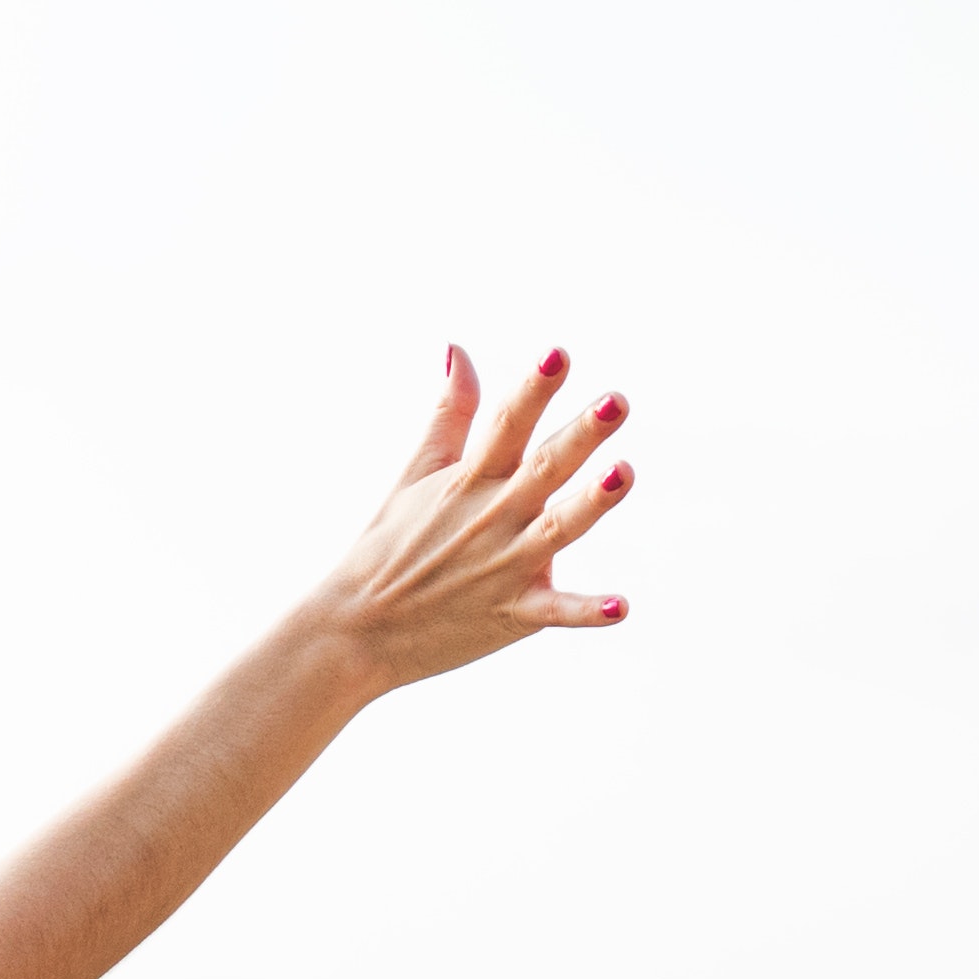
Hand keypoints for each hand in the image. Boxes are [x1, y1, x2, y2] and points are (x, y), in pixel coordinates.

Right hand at [297, 349, 641, 690]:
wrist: (355, 630)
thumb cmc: (388, 545)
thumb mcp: (415, 473)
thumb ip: (448, 413)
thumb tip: (458, 348)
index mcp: (471, 480)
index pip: (508, 424)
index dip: (535, 388)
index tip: (560, 353)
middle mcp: (494, 517)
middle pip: (544, 468)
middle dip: (581, 435)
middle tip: (617, 402)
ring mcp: (505, 566)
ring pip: (558, 530)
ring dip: (591, 503)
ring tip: (623, 473)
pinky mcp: (513, 614)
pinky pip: (555, 612)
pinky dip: (586, 612)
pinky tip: (621, 606)